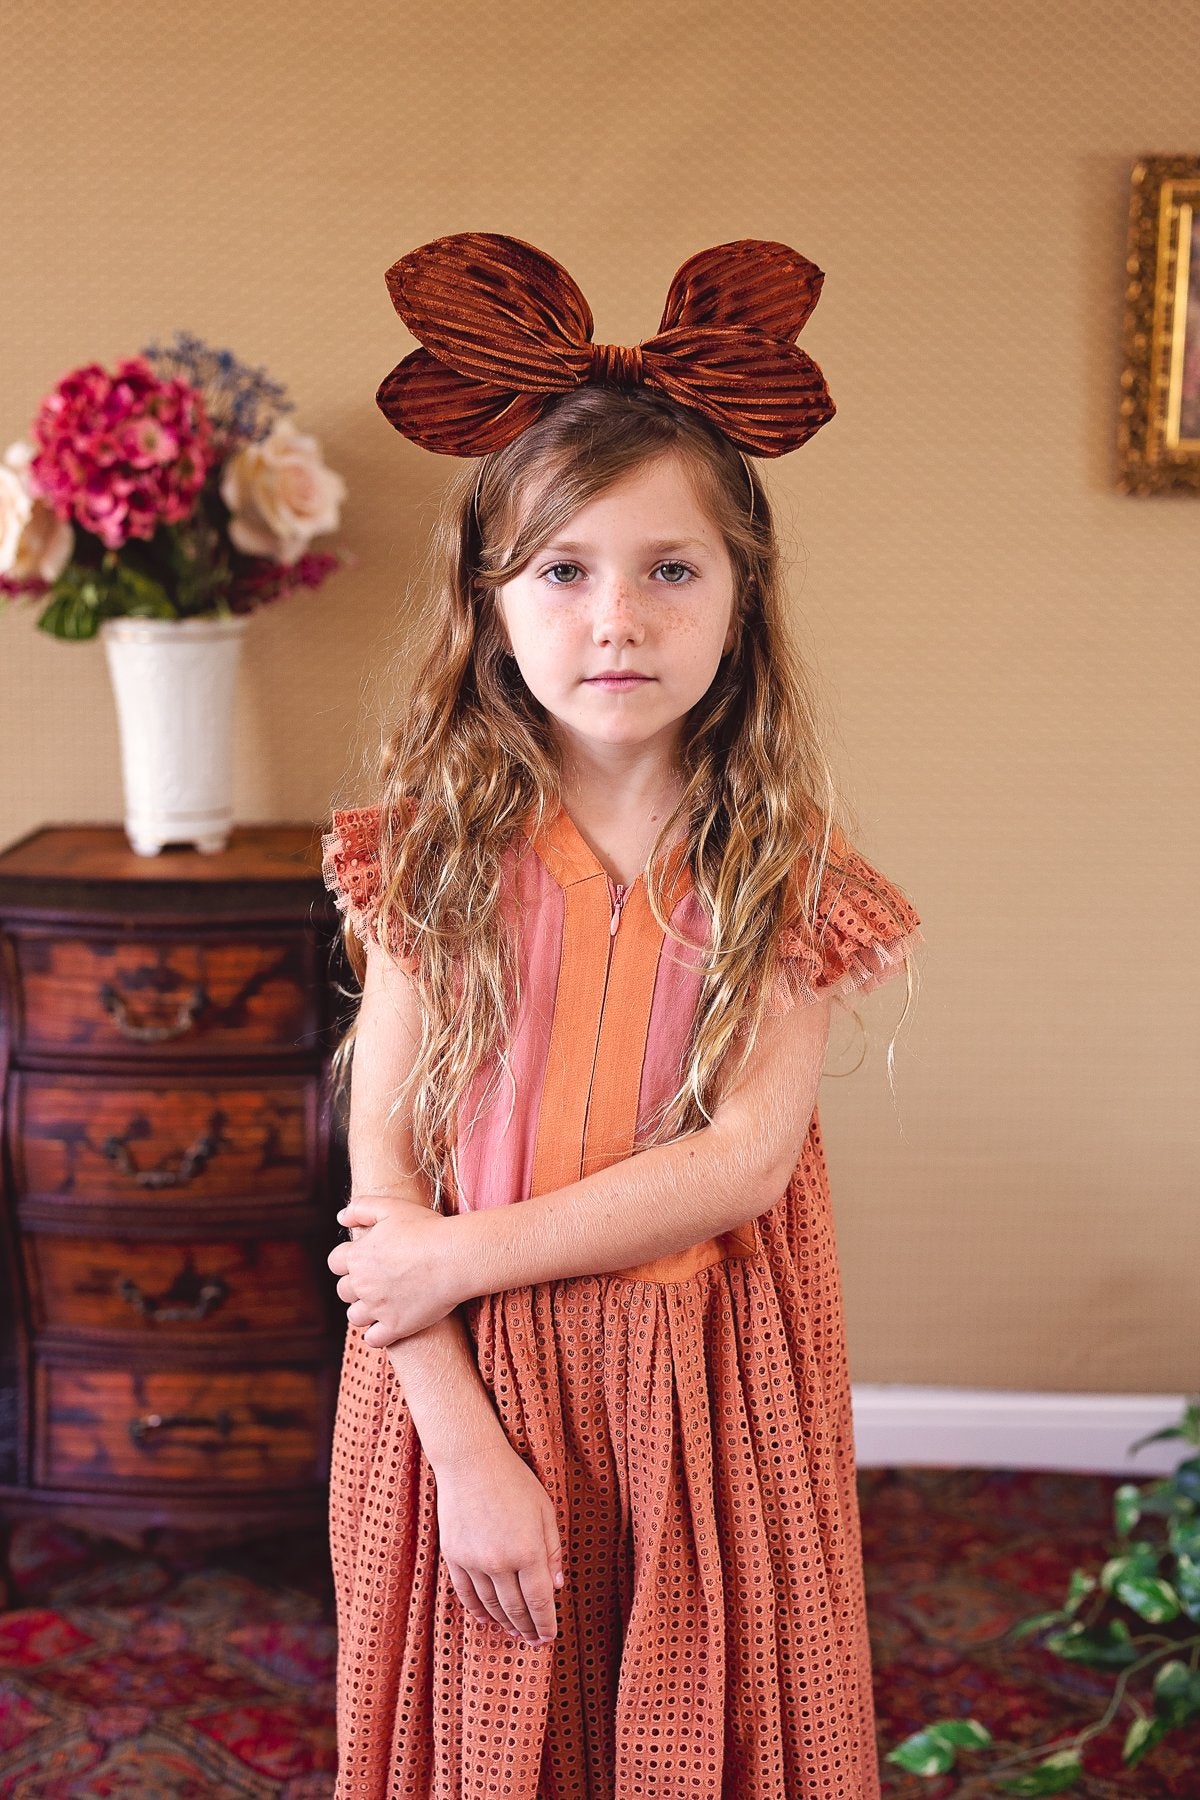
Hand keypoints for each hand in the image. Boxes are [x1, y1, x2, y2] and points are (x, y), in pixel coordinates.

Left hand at [327, 1194, 465, 1344]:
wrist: (455, 1257)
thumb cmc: (426, 1228)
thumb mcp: (391, 1207)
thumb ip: (361, 1208)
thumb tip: (341, 1218)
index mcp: (358, 1256)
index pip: (335, 1262)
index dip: (348, 1259)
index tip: (366, 1258)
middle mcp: (362, 1285)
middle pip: (344, 1291)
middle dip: (356, 1285)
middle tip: (377, 1279)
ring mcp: (378, 1309)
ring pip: (355, 1317)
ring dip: (365, 1310)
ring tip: (383, 1303)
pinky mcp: (396, 1327)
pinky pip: (373, 1339)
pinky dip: (377, 1334)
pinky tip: (390, 1323)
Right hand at [435, 1437, 563, 1645]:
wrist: (471, 1461)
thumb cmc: (514, 1481)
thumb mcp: (545, 1511)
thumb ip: (552, 1551)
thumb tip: (557, 1587)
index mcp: (527, 1550)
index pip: (539, 1601)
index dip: (545, 1624)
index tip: (550, 1637)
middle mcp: (499, 1562)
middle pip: (515, 1609)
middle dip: (528, 1629)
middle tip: (534, 1642)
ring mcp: (473, 1561)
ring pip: (490, 1605)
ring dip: (504, 1623)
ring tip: (515, 1633)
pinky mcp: (453, 1556)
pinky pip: (466, 1593)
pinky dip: (477, 1610)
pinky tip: (487, 1619)